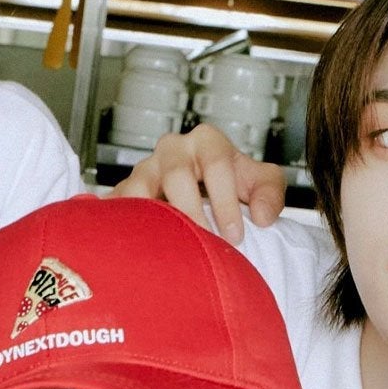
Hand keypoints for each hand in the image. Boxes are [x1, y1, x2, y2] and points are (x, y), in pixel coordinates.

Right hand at [110, 122, 288, 243]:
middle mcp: (172, 150)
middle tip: (203, 243)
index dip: (226, 202)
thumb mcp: (260, 182)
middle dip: (192, 212)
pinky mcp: (123, 191)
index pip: (216, 164)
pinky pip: (117, 205)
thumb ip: (270, 193)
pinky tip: (135, 246)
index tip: (234, 235)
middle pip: (176, 175)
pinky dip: (122, 224)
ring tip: (168, 245)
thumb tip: (261, 217)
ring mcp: (144, 169)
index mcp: (207, 142)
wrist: (203, 190)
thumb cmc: (231, 183)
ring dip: (154, 218)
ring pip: (140, 188)